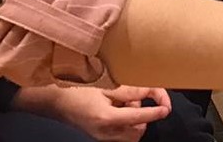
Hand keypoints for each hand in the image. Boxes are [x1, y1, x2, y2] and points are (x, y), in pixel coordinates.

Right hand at [34, 85, 171, 141]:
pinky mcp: (101, 136)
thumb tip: (149, 92)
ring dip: (134, 119)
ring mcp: (103, 137)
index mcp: (107, 118)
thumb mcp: (104, 87)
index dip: (155, 112)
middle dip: (143, 116)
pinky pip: (121, 132)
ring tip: (121, 102)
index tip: (166, 108)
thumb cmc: (78, 90)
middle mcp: (106, 132)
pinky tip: (115, 108)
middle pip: (138, 131)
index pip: (138, 116)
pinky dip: (126, 121)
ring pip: (131, 133)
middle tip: (133, 99)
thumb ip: (129, 91)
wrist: (56, 102)